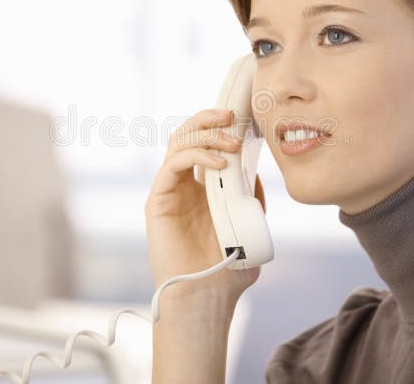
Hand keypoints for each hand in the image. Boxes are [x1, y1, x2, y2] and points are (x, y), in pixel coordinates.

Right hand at [144, 108, 266, 304]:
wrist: (207, 297)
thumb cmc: (228, 268)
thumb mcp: (250, 225)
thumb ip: (252, 198)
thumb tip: (255, 169)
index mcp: (202, 188)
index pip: (205, 143)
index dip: (219, 125)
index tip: (244, 118)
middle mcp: (183, 185)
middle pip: (187, 134)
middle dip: (209, 119)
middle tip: (233, 117)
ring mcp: (169, 191)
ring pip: (178, 142)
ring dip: (206, 135)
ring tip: (232, 145)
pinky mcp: (158, 201)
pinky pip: (172, 165)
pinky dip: (196, 156)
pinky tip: (220, 165)